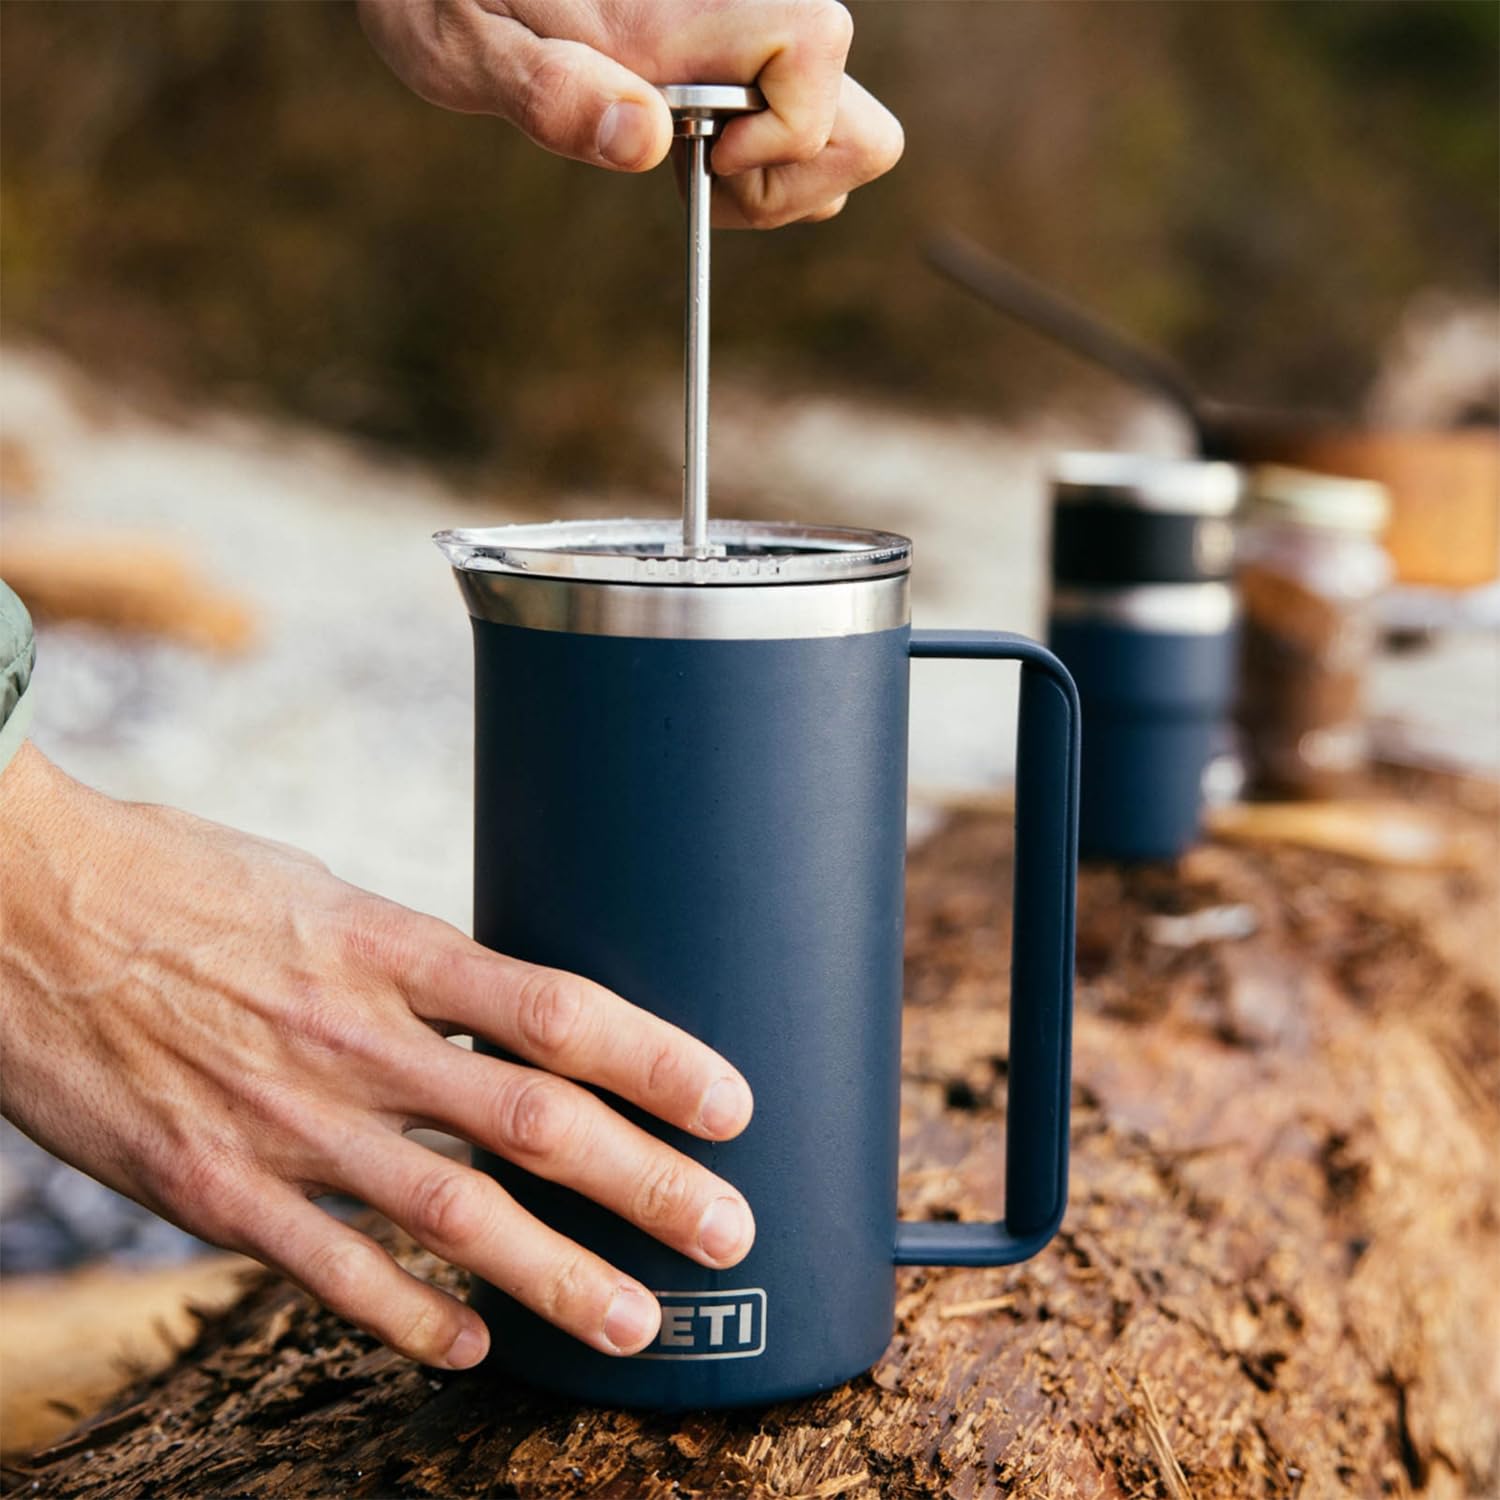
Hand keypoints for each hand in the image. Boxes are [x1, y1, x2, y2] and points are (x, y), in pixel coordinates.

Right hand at [0, 744, 754, 1367]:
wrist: (26, 910)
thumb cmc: (186, 885)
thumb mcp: (324, 897)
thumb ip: (414, 966)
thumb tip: (503, 1017)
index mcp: (388, 948)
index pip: (556, 1009)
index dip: (657, 1060)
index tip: (732, 1101)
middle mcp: (353, 1039)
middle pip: (533, 1122)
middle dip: (646, 1183)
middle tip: (728, 1230)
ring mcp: (286, 1122)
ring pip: (452, 1217)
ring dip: (556, 1277)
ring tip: (636, 1322)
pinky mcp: (213, 1189)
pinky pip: (332, 1271)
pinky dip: (410, 1316)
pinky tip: (475, 1347)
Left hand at [358, 0, 902, 226]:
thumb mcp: (468, 45)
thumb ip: (551, 92)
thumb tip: (643, 141)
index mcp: (692, 3)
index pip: (816, 51)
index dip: (778, 133)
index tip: (702, 159)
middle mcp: (746, 14)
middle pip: (862, 123)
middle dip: (795, 182)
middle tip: (702, 177)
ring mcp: (754, 45)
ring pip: (847, 134)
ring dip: (785, 182)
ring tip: (693, 166)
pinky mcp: (746, 70)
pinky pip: (807, 134)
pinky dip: (769, 169)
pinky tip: (695, 155)